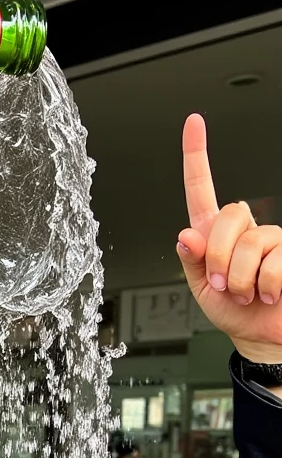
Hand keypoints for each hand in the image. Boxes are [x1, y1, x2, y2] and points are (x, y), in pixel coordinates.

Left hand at [178, 115, 281, 363]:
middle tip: (222, 284)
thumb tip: (185, 235)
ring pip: (249, 242)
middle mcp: (243, 229)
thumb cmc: (232, 311)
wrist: (260, 335)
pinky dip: (264, 284)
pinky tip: (267, 293)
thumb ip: (190, 261)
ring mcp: (269, 239)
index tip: (194, 122)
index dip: (197, 156)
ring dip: (239, 278)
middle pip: (228, 215)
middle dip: (217, 256)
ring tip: (246, 292)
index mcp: (212, 234)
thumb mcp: (200, 289)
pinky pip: (272, 260)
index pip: (201, 189)